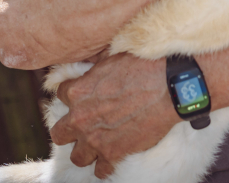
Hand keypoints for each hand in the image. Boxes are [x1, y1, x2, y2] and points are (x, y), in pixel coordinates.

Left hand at [50, 53, 177, 177]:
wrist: (168, 87)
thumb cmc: (143, 67)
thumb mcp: (111, 59)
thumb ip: (94, 72)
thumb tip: (91, 71)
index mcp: (77, 92)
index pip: (61, 95)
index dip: (73, 95)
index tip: (84, 96)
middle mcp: (80, 118)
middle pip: (59, 133)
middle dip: (70, 129)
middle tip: (84, 124)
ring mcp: (95, 140)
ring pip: (77, 157)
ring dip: (85, 150)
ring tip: (97, 144)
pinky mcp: (114, 154)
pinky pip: (101, 170)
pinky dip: (106, 165)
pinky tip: (113, 155)